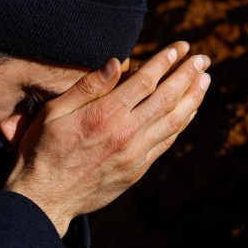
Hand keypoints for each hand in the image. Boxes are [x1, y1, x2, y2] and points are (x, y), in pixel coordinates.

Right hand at [5, 41, 209, 235]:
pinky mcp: (138, 169)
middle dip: (188, 75)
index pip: (145, 81)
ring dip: (193, 98)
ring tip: (205, 80)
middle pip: (167, 98)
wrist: (45, 199)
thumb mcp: (55, 112)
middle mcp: (126, 133)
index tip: (180, 48)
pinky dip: (182, 123)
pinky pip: (167, 141)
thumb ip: (87, 86)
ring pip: (174, 121)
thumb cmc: (42, 150)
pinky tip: (190, 110)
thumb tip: (117, 62)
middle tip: (203, 58)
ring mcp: (135, 154)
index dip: (165, 62)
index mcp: (105, 115)